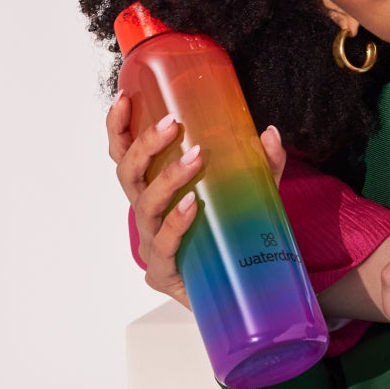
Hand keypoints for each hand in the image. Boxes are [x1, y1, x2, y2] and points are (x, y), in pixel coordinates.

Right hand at [107, 92, 284, 308]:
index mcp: (153, 189)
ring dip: (168, 178)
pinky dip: (176, 223)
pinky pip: (164, 243)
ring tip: (195, 158)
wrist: (240, 291)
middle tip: (173, 123)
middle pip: (128, 175)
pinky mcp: (163, 272)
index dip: (118, 127)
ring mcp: (151, 243)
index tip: (124, 97)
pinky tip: (189, 206)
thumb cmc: (232, 235)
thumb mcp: (251, 192)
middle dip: (145, 145)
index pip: (124, 155)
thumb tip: (271, 133)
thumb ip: (263, 164)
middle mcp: (146, 214)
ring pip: (145, 205)